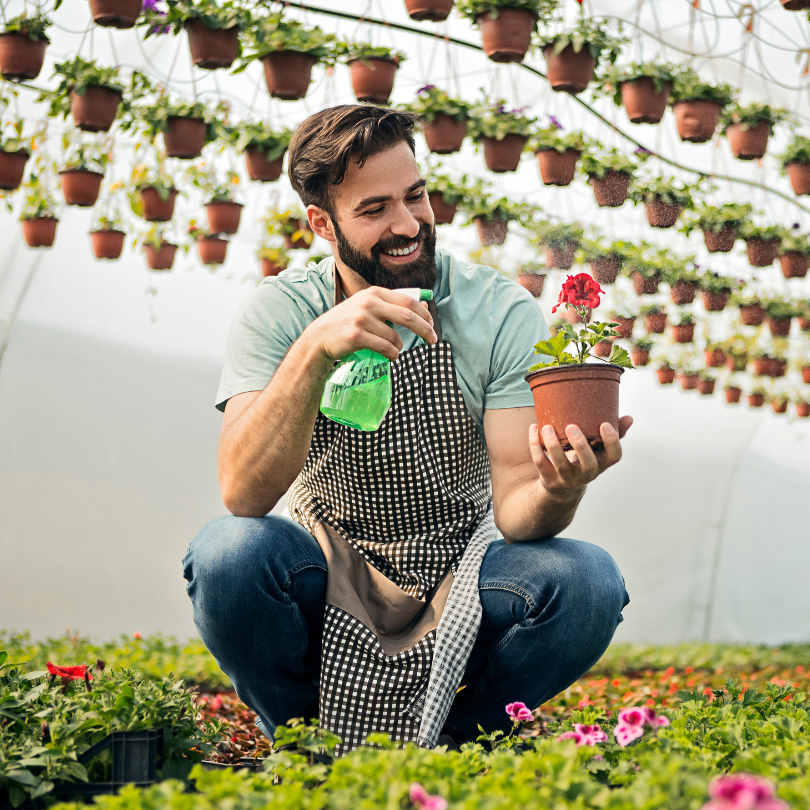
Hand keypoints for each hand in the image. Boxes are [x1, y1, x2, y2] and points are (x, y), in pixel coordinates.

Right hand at [304, 286, 436, 362]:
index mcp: (374, 293)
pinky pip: (385, 348)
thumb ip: (392, 305)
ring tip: (393, 350)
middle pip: (407, 316)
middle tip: (433, 340)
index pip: (408, 301)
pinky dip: (392, 355)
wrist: (320, 337)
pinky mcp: (356, 336)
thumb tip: (423, 306)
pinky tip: (390, 356)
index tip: (432, 325)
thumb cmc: (348, 322)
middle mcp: (368, 303)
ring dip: (399, 347)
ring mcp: (361, 319)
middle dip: (425, 329)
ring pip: (395, 337)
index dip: (424, 314)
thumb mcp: (368, 307)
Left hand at [528, 417, 632, 498]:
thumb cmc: (583, 461)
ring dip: (553, 445)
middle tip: (571, 426)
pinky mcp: (549, 479)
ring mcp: (567, 478)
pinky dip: (535, 445)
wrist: (562, 488)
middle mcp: (587, 474)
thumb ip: (613, 435)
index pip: (614, 456)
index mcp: (602, 463)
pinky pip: (540, 462)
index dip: (611, 442)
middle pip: (588, 463)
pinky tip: (534, 428)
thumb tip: (629, 418)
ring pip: (560, 464)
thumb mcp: (599, 451)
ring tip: (547, 427)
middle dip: (580, 445)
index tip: (604, 424)